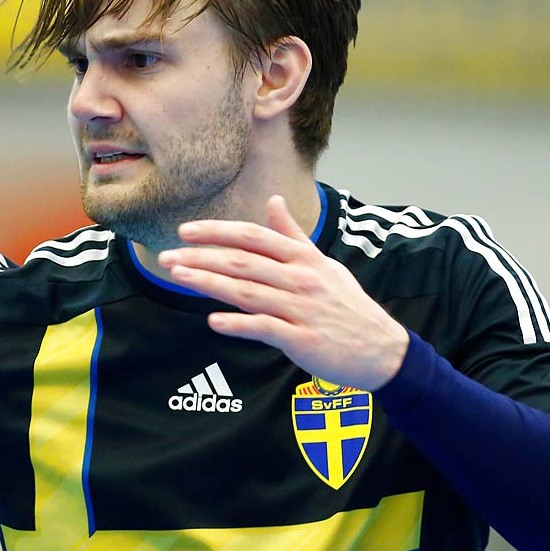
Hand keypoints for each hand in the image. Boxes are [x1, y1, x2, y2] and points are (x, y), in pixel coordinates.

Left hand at [160, 194, 410, 390]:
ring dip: (209, 284)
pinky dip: (239, 324)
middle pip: (243, 262)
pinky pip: (265, 328)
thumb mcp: (324, 264)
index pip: (253, 237)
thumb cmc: (348, 306)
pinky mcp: (303, 339)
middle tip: (166, 257)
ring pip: (248, 291)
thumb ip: (293, 235)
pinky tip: (214, 321)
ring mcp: (301, 309)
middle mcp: (300, 279)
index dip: (218, 232)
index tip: (186, 231)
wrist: (383, 349)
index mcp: (303, 258)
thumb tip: (272, 201)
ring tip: (179, 277)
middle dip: (201, 258)